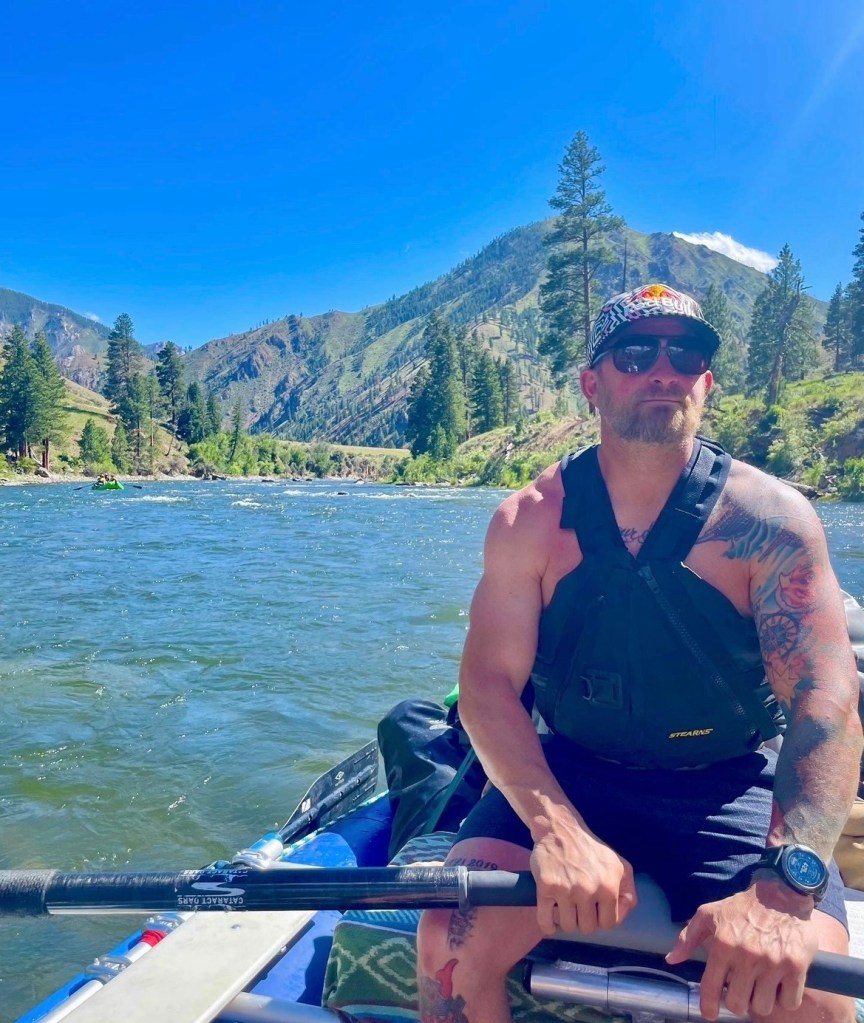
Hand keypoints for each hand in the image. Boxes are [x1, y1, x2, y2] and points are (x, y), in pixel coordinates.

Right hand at [529, 823, 636, 935]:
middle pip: (587, 928)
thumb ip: (628, 890)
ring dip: (566, 921)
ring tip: (565, 909)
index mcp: (609, 886)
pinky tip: (550, 919)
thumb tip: (625, 912)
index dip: (601, 919)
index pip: (608, 923)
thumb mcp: (618, 865)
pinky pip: (545, 921)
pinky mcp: (546, 887)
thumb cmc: (590, 849)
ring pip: (567, 926)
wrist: (559, 829)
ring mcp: (566, 889)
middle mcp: (588, 890)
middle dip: (583, 920)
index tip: (594, 912)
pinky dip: (547, 925)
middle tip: (578, 907)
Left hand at [665, 880, 817, 1019]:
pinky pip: (788, 1001)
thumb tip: (671, 959)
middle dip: (737, 1002)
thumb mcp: (709, 914)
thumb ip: (688, 937)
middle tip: (740, 991)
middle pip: (738, 1004)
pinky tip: (779, 984)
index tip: (710, 1013)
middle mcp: (746, 955)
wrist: (782, 894)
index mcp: (722, 944)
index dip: (709, 1006)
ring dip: (760, 1001)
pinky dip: (784, 998)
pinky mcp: (796, 966)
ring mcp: (772, 962)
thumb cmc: (742, 907)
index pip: (711, 987)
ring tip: (759, 985)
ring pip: (763, 1007)